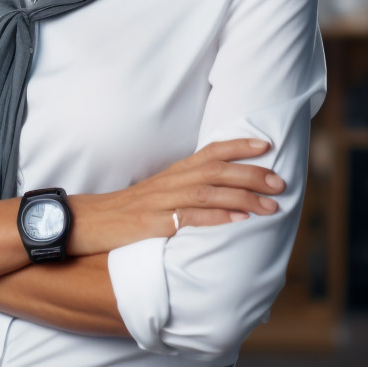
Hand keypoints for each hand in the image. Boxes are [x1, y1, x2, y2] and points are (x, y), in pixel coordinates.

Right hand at [69, 138, 284, 256]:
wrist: (87, 222)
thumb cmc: (125, 212)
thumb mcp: (157, 195)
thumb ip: (185, 191)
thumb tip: (218, 192)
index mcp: (173, 173)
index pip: (210, 152)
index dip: (239, 146)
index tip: (267, 144)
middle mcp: (170, 182)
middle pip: (216, 170)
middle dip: (251, 174)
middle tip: (280, 181)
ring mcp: (161, 201)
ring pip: (208, 192)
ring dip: (243, 197)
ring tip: (271, 205)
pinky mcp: (153, 223)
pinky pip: (190, 217)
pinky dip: (217, 217)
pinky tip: (239, 220)